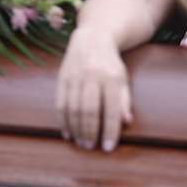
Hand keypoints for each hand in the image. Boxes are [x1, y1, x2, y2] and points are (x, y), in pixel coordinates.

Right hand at [56, 27, 133, 151]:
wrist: (91, 38)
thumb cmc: (110, 64)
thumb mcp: (122, 79)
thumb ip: (124, 101)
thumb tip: (126, 122)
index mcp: (111, 78)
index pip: (111, 109)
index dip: (110, 130)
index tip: (108, 147)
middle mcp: (92, 76)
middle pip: (89, 110)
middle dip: (89, 132)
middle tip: (91, 147)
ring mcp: (75, 76)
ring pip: (72, 108)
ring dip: (75, 129)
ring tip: (80, 143)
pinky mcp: (62, 78)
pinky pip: (60, 103)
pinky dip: (63, 121)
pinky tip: (67, 132)